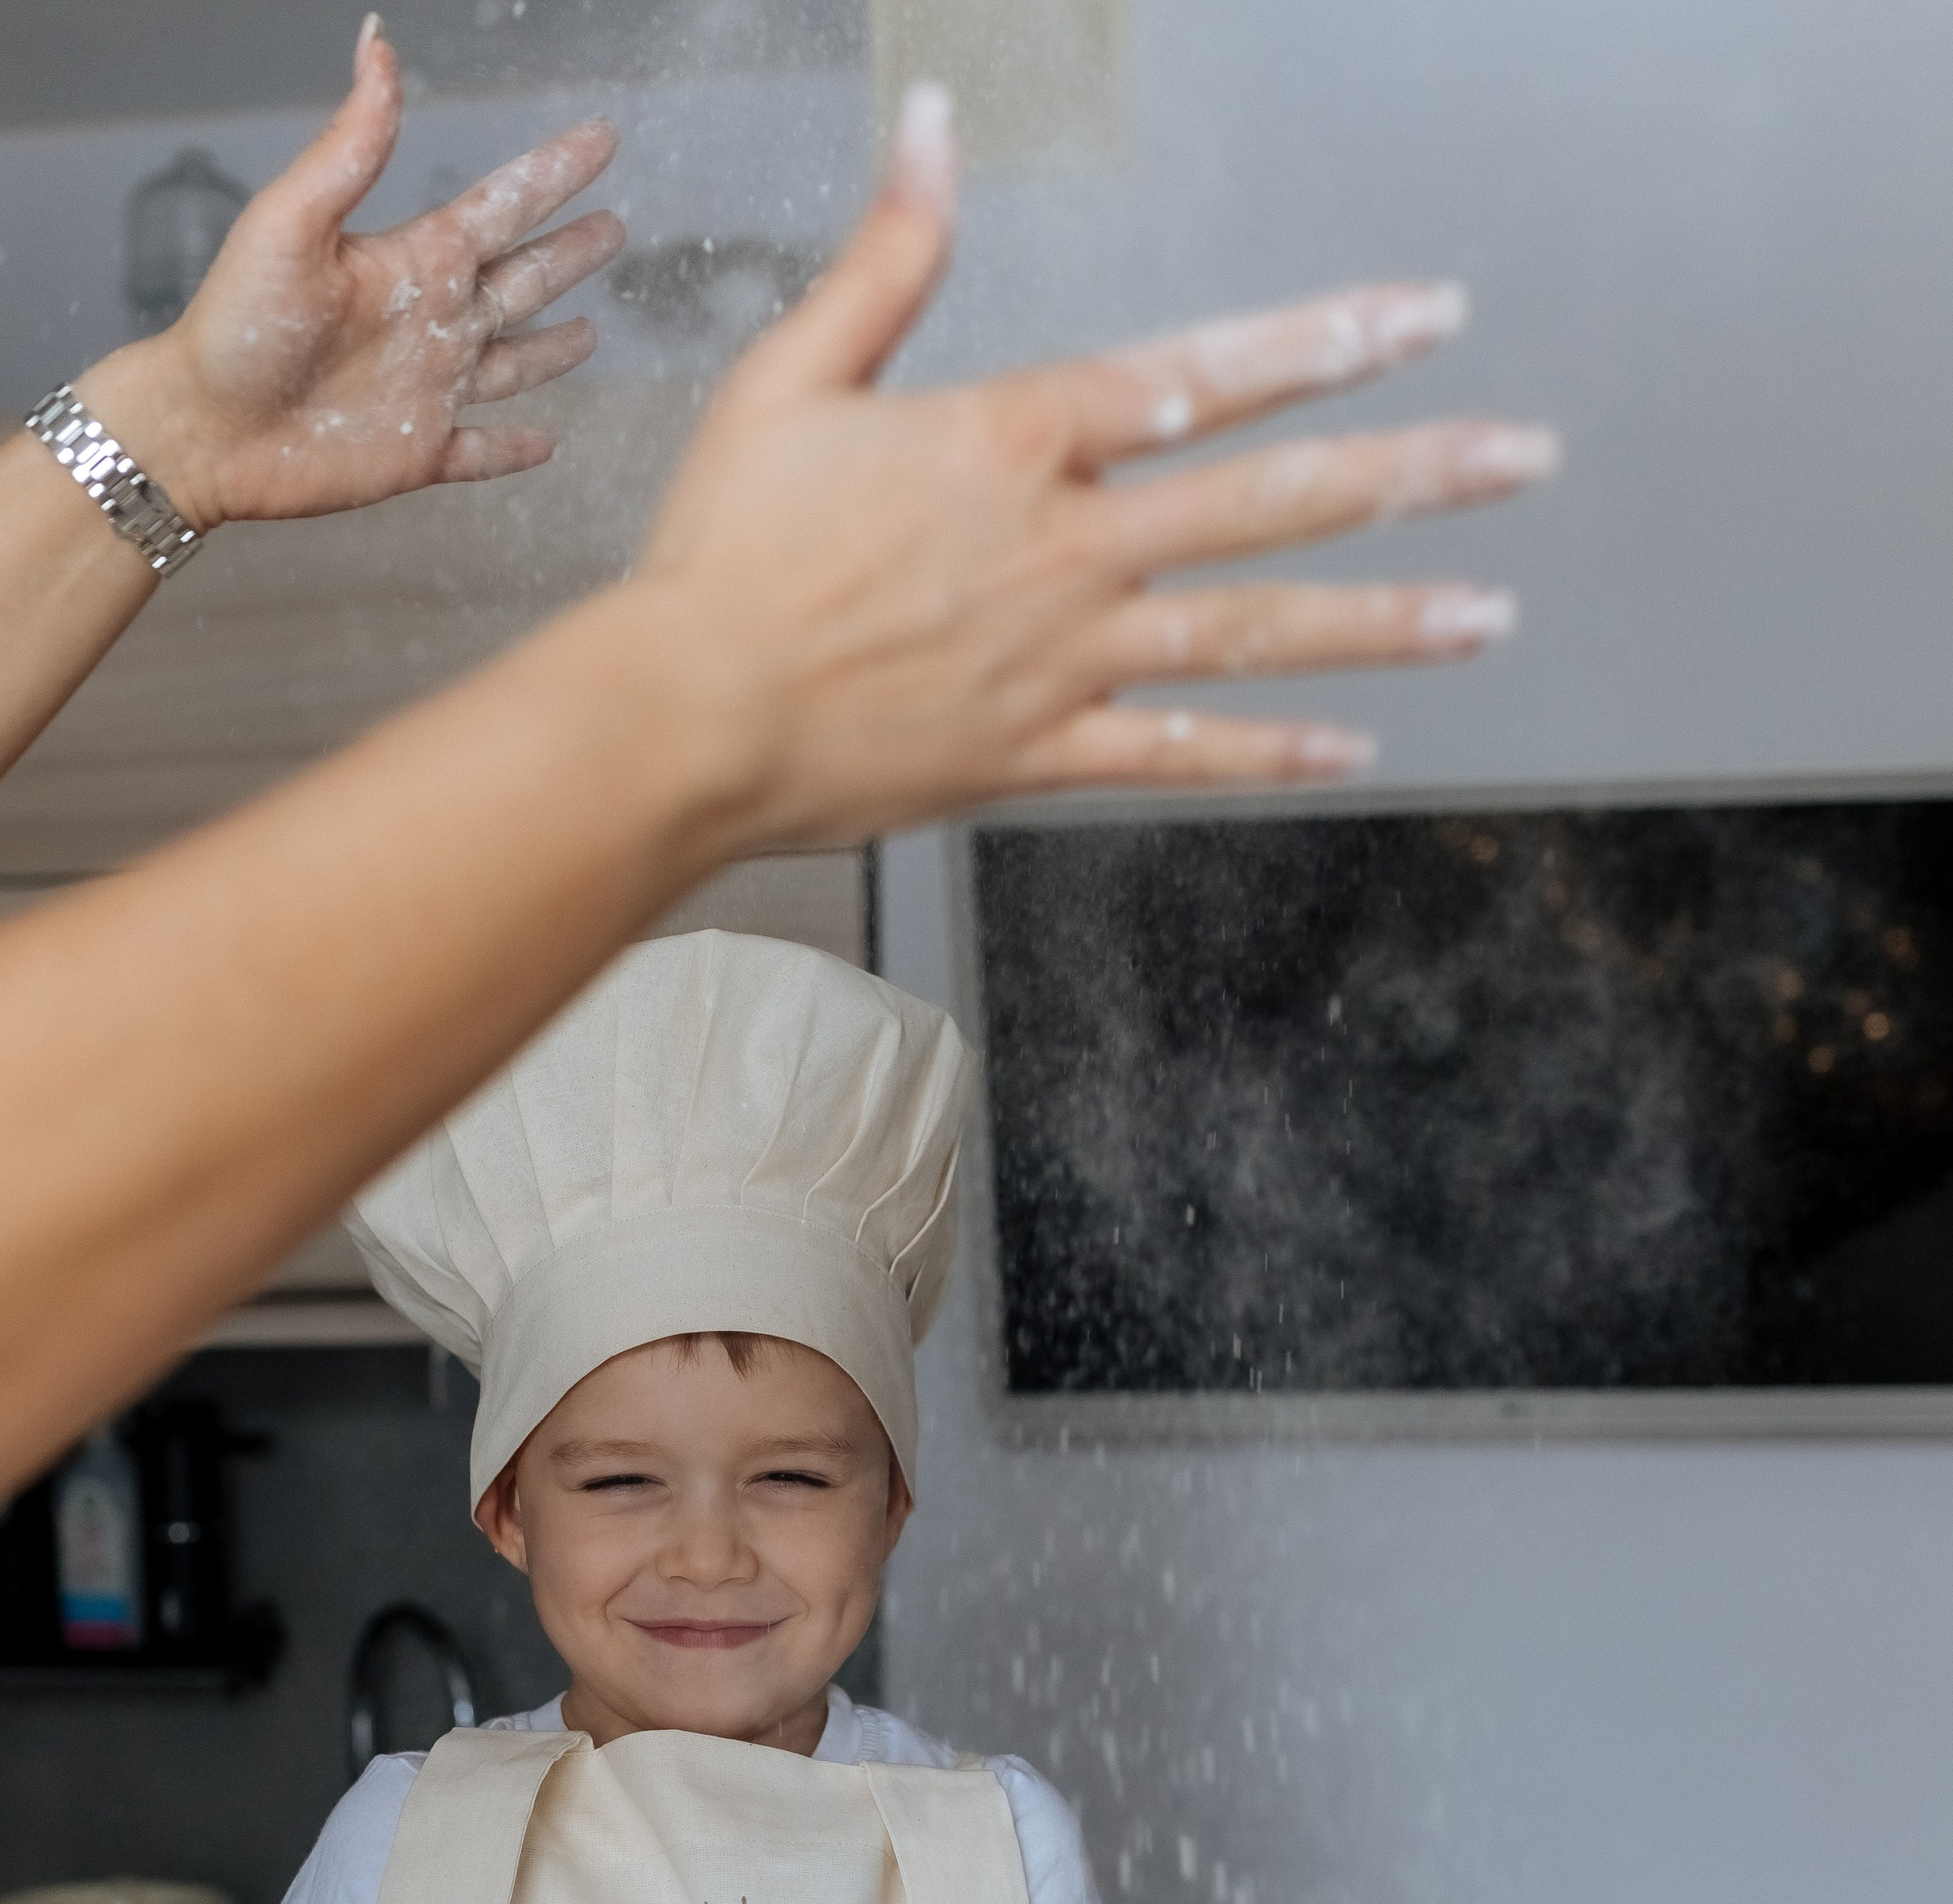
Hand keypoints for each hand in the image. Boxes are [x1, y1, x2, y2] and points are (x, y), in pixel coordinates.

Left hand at [103, 15, 621, 531]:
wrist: (205, 426)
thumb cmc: (239, 323)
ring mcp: (430, 390)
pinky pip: (482, 452)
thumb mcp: (295, 220)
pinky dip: (515, 451)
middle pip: (523, 279)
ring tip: (591, 330)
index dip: (554, 173)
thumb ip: (352, 143)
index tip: (601, 138)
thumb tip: (378, 42)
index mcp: (413, 261)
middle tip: (615, 227)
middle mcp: (433, 321)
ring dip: (554, 348)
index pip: (502, 206)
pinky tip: (549, 444)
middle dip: (569, 253)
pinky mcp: (420, 454)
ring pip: (514, 364)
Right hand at [638, 87, 1559, 839]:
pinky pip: (1178, 759)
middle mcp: (1065, 547)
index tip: (1426, 316)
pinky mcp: (1039, 756)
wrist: (681, 716)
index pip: (1203, 376)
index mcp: (1015, 440)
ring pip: (1253, 631)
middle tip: (1525, 457)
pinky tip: (1356, 746)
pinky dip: (1266, 754)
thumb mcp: (791, 373)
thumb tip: (937, 127)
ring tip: (1490, 612)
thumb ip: (890, 257)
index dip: (1324, 340)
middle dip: (1409, 471)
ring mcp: (1063, 661)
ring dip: (1382, 620)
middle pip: (1269, 499)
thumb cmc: (722, 552)